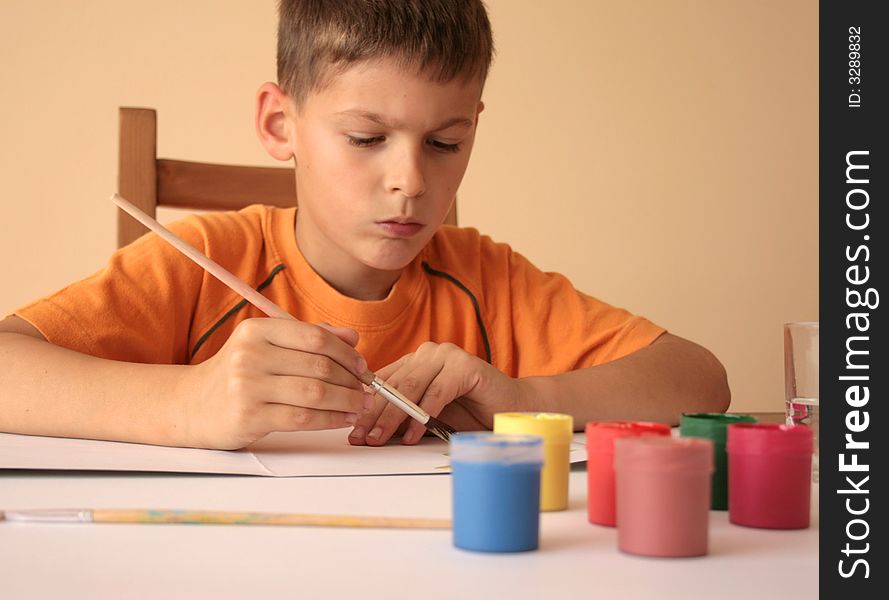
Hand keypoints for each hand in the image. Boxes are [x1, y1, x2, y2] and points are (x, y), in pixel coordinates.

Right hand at [179, 318, 373, 448]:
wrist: (191, 406)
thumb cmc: (238, 375)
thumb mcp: (267, 347)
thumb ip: (309, 339)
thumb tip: (353, 337)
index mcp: (257, 330)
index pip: (316, 338)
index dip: (347, 353)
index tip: (362, 366)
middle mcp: (250, 354)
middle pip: (319, 366)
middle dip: (352, 380)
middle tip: (367, 389)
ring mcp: (247, 385)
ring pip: (315, 392)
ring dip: (347, 401)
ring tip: (360, 405)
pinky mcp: (248, 416)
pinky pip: (302, 418)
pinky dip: (331, 419)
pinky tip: (343, 419)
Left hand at [347, 342, 524, 445]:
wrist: (511, 410)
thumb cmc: (469, 415)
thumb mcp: (426, 417)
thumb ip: (402, 418)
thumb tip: (367, 432)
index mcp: (415, 361)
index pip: (383, 382)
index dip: (366, 407)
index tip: (353, 432)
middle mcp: (428, 353)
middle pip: (393, 384)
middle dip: (374, 415)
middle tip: (361, 438)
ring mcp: (447, 355)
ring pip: (411, 387)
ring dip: (393, 417)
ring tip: (379, 440)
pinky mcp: (464, 365)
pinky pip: (437, 392)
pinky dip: (422, 416)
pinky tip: (412, 435)